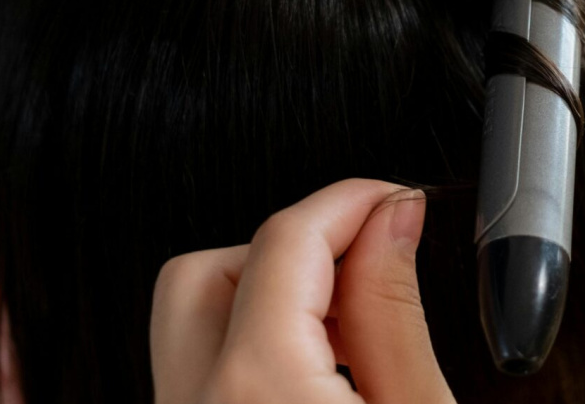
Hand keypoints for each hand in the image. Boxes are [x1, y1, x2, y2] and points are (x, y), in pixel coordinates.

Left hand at [149, 179, 455, 403]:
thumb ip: (394, 311)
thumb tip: (392, 217)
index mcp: (260, 389)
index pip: (286, 241)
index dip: (350, 201)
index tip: (395, 199)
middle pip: (206, 270)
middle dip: (289, 249)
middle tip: (366, 261)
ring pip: (190, 326)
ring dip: (265, 303)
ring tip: (351, 335)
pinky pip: (199, 378)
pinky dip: (252, 355)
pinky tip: (319, 378)